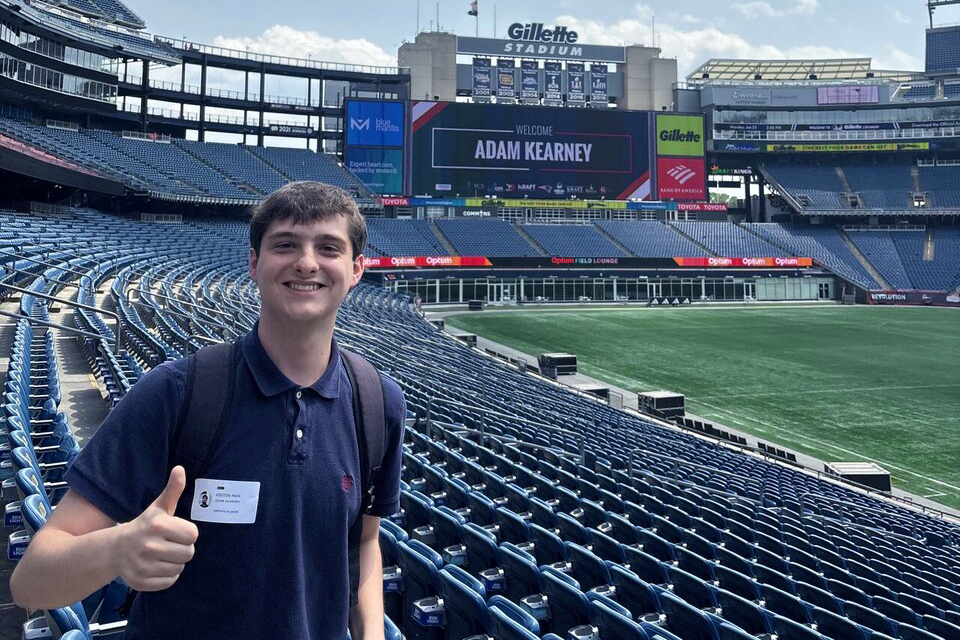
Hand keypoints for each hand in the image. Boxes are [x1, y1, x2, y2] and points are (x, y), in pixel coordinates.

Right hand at [114, 466, 198, 591]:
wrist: (115, 549)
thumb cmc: (145, 526)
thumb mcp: (159, 508)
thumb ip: (173, 490)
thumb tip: (180, 469)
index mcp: (158, 526)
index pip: (193, 535)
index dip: (187, 533)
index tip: (176, 532)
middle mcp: (149, 546)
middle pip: (189, 553)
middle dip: (182, 549)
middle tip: (170, 544)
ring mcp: (144, 566)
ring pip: (180, 569)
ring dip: (175, 563)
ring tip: (162, 555)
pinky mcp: (141, 583)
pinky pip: (169, 582)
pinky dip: (167, 576)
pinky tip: (156, 566)